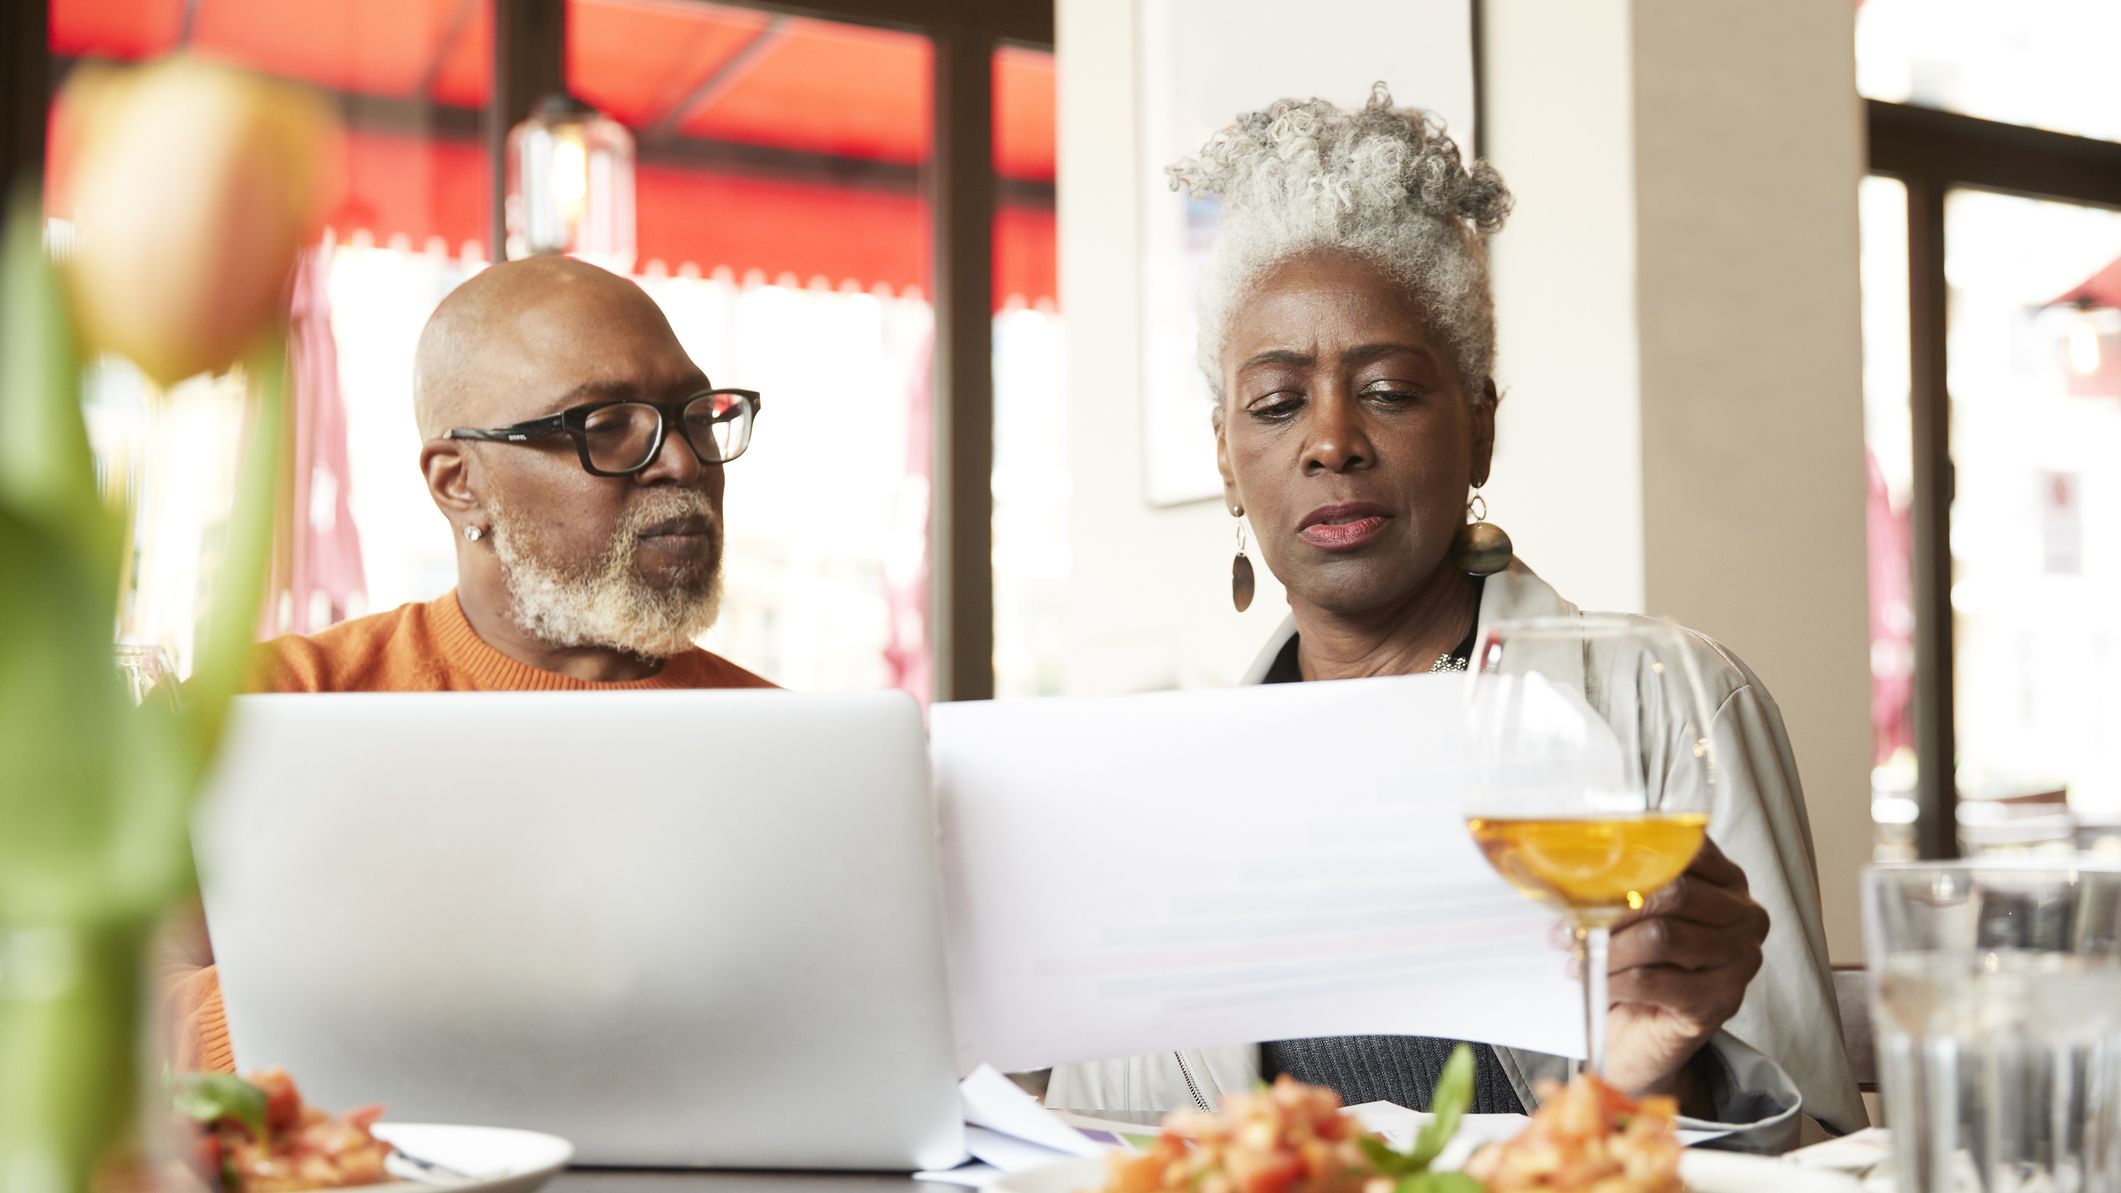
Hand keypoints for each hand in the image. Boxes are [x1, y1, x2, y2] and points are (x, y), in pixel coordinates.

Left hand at [1591, 836, 1768, 1101]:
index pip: (1687, 850)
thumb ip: (1620, 886)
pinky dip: (1615, 980)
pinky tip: (1597, 982)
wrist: (1643, 1034)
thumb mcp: (1634, 914)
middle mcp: (1745, 915)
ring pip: (1662, 938)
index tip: (1588, 872)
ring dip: (1608, 948)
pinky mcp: (1722, 1001)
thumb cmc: (1639, 963)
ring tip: (1577, 956)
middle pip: (1675, 893)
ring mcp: (1741, 960)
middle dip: (1613, 906)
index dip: (1633, 859)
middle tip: (1571, 923)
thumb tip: (1568, 875)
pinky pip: (1654, 980)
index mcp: (1727, 879)